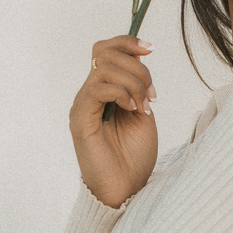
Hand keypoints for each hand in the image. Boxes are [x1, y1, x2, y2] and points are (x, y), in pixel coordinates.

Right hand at [69, 36, 157, 207]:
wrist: (126, 189)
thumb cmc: (134, 157)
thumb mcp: (142, 112)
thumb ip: (138, 86)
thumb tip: (140, 57)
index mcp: (103, 91)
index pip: (105, 50)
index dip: (127, 42)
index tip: (150, 49)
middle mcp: (88, 95)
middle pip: (104, 51)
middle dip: (137, 66)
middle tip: (151, 94)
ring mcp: (82, 106)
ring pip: (104, 68)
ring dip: (134, 83)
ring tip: (144, 107)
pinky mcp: (81, 120)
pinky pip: (98, 88)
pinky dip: (122, 94)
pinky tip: (133, 111)